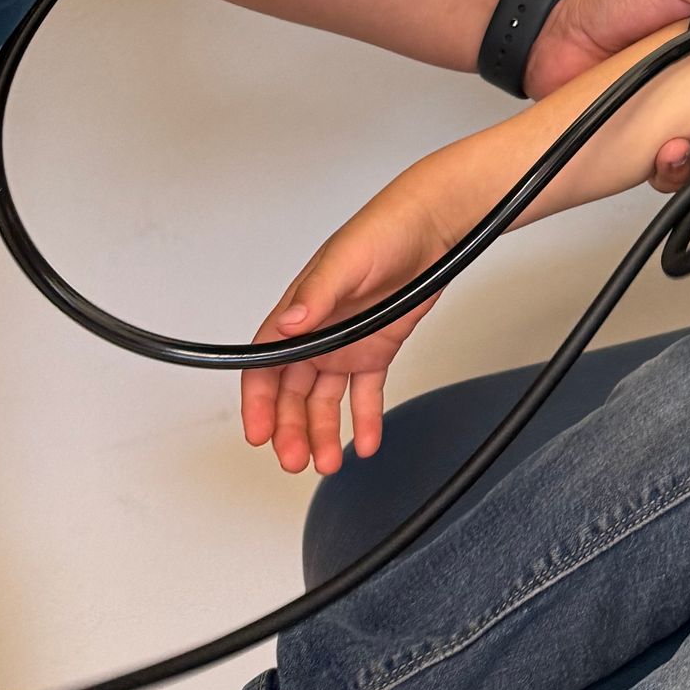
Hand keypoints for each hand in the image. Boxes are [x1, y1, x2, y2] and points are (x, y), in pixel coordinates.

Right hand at [241, 181, 443, 477]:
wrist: (432, 227)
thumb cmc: (382, 230)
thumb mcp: (346, 261)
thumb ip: (317, 294)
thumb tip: (289, 323)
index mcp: (300, 312)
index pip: (266, 365)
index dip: (258, 402)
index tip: (258, 433)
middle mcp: (318, 333)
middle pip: (292, 393)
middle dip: (289, 429)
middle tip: (295, 459)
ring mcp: (347, 343)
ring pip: (325, 401)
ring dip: (322, 432)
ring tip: (327, 462)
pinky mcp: (377, 349)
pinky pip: (365, 394)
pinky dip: (364, 419)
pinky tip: (366, 442)